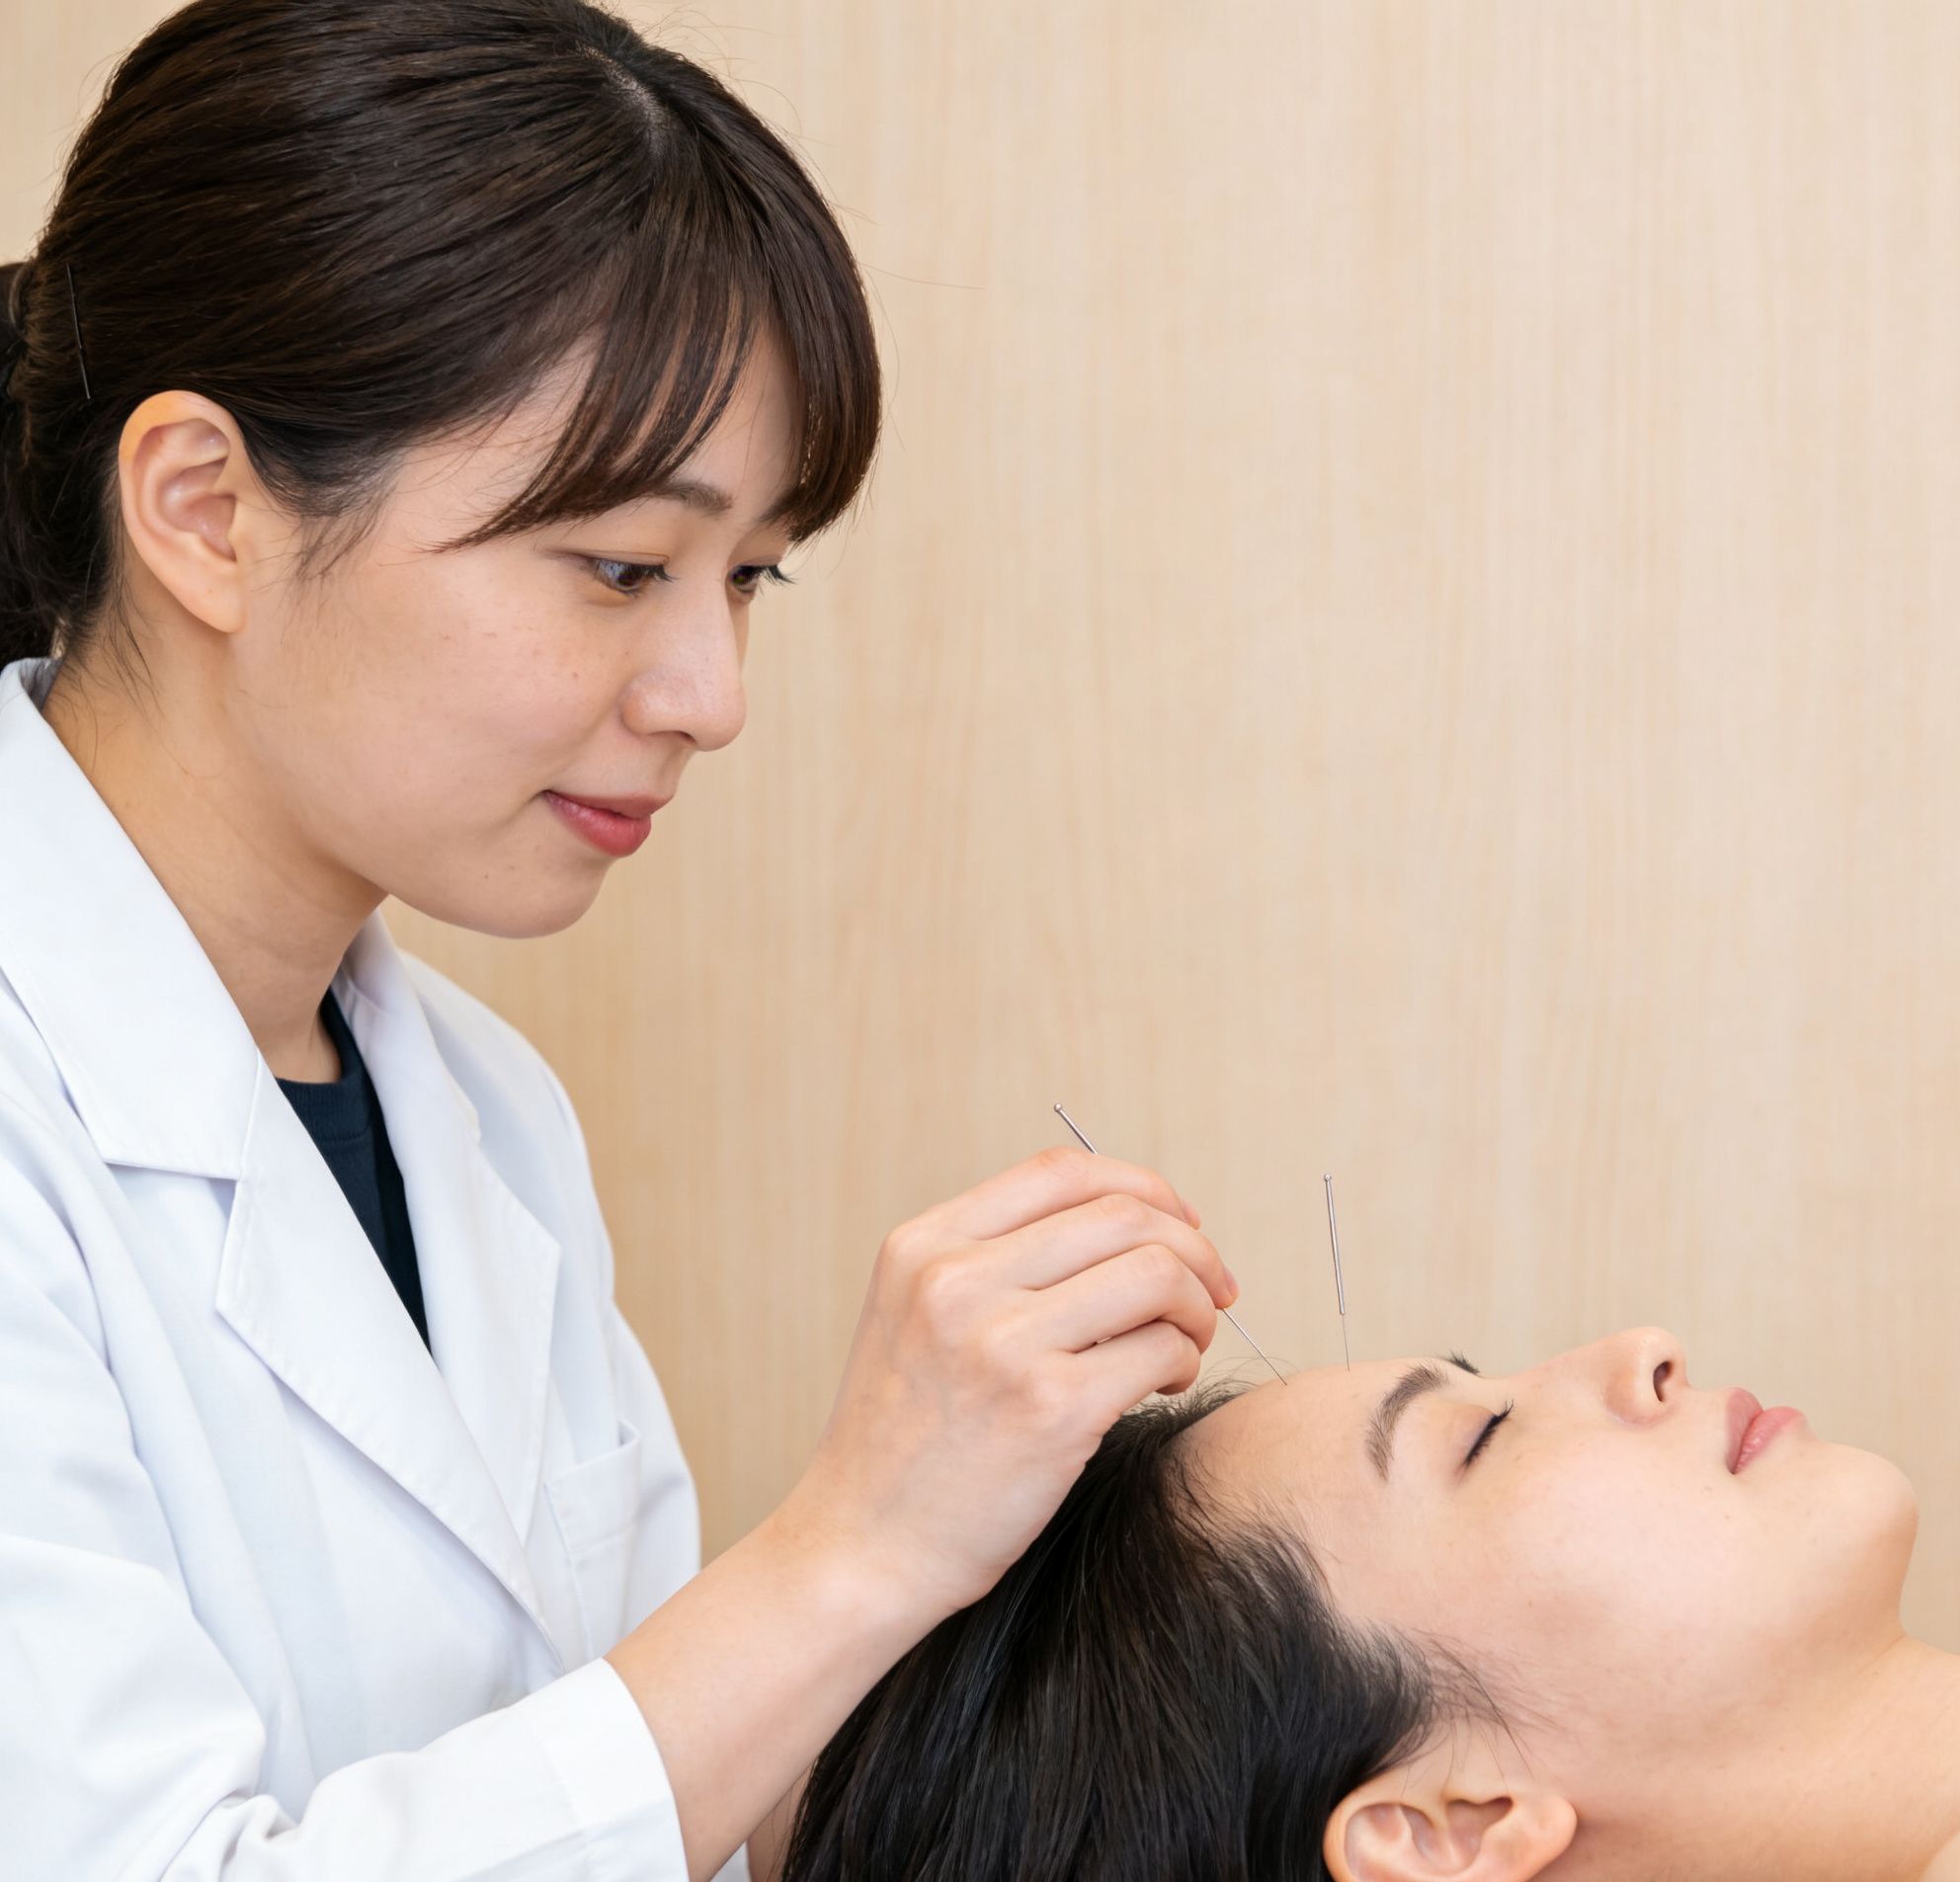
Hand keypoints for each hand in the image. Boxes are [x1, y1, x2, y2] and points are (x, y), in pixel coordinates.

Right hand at [771, 1143, 1235, 1626]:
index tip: (1178, 1223)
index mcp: (923, 1246)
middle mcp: (956, 1280)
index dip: (1141, 1188)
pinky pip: (1161, 1349)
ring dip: (1194, 1305)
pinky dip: (1183, 1360)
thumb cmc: (901, 1442)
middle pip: (1123, 1216)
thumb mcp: (913, 1316)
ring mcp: (1002, 1343)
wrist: (859, 1549)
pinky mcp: (1051, 1410)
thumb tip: (1126, 1227)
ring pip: (1157, 1274)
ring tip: (1183, 1342)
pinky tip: (1164, 1384)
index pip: (1063, 1173)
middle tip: (1211, 1288)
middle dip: (1191, 1247)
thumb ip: (991, 1263)